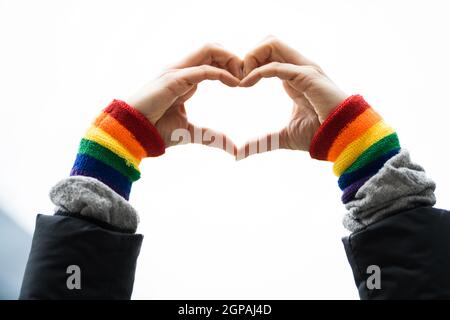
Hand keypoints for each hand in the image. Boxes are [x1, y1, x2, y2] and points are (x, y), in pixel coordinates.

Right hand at [126, 44, 241, 155]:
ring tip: (242, 76)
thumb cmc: (156, 131)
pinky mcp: (174, 78)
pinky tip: (235, 83)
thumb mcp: (191, 133)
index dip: (230, 66)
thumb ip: (212, 136)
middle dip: (233, 57)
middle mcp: (182, 70)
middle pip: (212, 49)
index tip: (244, 82)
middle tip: (247, 75)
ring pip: (209, 50)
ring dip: (229, 59)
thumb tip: (232, 148)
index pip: (211, 60)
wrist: (133, 133)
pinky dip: (222, 73)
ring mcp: (177, 72)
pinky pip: (203, 69)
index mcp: (186, 79)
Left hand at [237, 36, 347, 158]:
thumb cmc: (318, 135)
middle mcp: (298, 68)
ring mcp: (304, 69)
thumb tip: (240, 154)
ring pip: (271, 44)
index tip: (238, 85)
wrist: (341, 139)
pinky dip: (257, 72)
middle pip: (268, 43)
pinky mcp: (307, 76)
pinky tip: (246, 84)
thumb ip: (262, 141)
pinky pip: (276, 65)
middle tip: (238, 78)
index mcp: (293, 77)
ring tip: (242, 80)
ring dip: (251, 58)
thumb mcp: (282, 137)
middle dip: (248, 56)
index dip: (250, 66)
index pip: (268, 55)